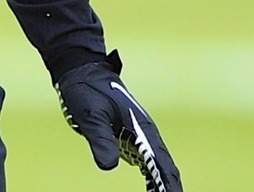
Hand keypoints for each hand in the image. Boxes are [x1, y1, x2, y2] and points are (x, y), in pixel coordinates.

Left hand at [56, 50, 181, 191]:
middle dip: (170, 188)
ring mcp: (140, 136)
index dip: (168, 185)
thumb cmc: (86, 91)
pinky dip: (153, 178)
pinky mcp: (131, 138)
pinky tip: (153, 189)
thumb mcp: (90, 115)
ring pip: (159, 166)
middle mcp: (147, 134)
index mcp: (142, 129)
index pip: (161, 164)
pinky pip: (147, 162)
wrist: (84, 72)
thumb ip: (100, 139)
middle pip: (165, 168)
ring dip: (164, 184)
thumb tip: (109, 167)